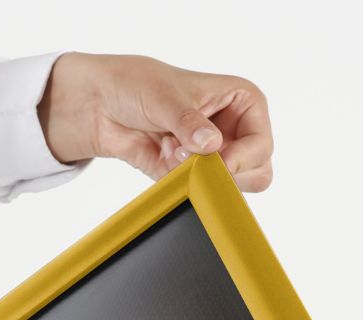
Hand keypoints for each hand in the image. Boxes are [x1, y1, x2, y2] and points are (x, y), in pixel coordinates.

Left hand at [38, 53, 273, 191]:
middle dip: (226, 172)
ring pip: (230, 187)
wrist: (100, 105)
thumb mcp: (166, 98)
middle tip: (197, 159)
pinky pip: (199, 191)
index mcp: (243, 101)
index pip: (262, 143)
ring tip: (174, 150)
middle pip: (256, 172)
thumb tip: (212, 146)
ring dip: (200, 175)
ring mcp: (215, 155)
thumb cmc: (136, 85)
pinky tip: (162, 154)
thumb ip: (190, 124)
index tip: (219, 160)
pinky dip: (180, 180)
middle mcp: (235, 130)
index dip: (244, 157)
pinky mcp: (193, 173)